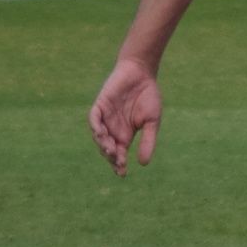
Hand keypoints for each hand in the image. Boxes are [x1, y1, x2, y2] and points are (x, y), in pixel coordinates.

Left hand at [88, 59, 162, 176]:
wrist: (142, 73)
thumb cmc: (149, 96)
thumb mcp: (151, 122)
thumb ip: (148, 141)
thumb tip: (143, 164)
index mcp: (125, 135)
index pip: (119, 154)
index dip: (119, 164)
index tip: (122, 173)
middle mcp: (113, 129)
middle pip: (107, 148)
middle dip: (111, 157)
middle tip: (117, 161)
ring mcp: (105, 118)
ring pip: (99, 136)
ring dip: (103, 145)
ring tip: (110, 151)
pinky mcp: (100, 105)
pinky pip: (94, 119)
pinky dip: (95, 127)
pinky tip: (101, 134)